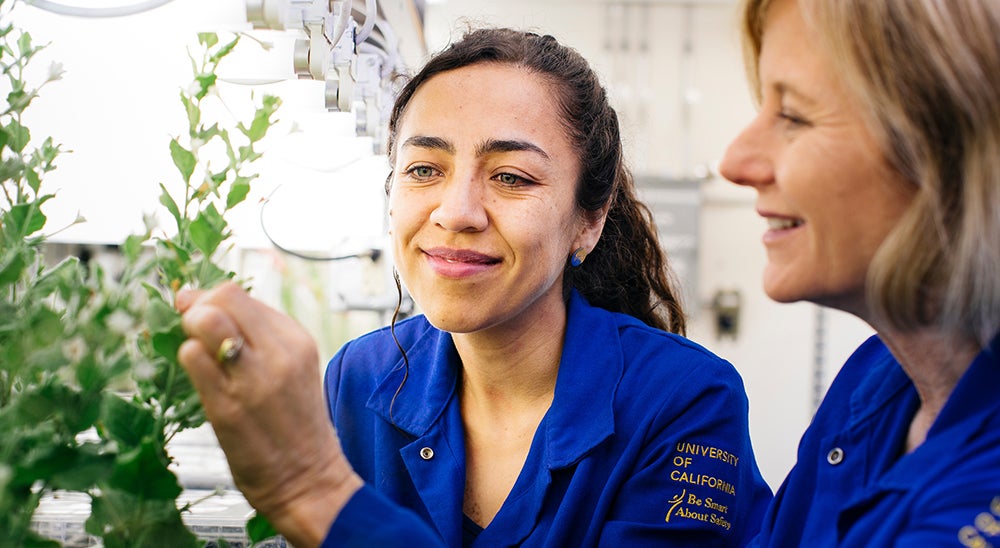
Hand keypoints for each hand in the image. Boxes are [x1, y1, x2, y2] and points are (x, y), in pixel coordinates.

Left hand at [176, 282, 362, 546]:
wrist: (309, 480)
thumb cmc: (294, 426)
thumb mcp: (290, 369)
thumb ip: (255, 337)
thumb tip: (196, 301)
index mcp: (296, 340)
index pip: (239, 294)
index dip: (210, 299)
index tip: (200, 314)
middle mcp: (279, 353)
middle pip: (222, 297)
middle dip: (197, 308)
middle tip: (193, 331)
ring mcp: (253, 379)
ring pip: (205, 321)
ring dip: (189, 333)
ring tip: (199, 356)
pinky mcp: (228, 406)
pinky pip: (192, 359)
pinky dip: (188, 363)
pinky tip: (202, 380)